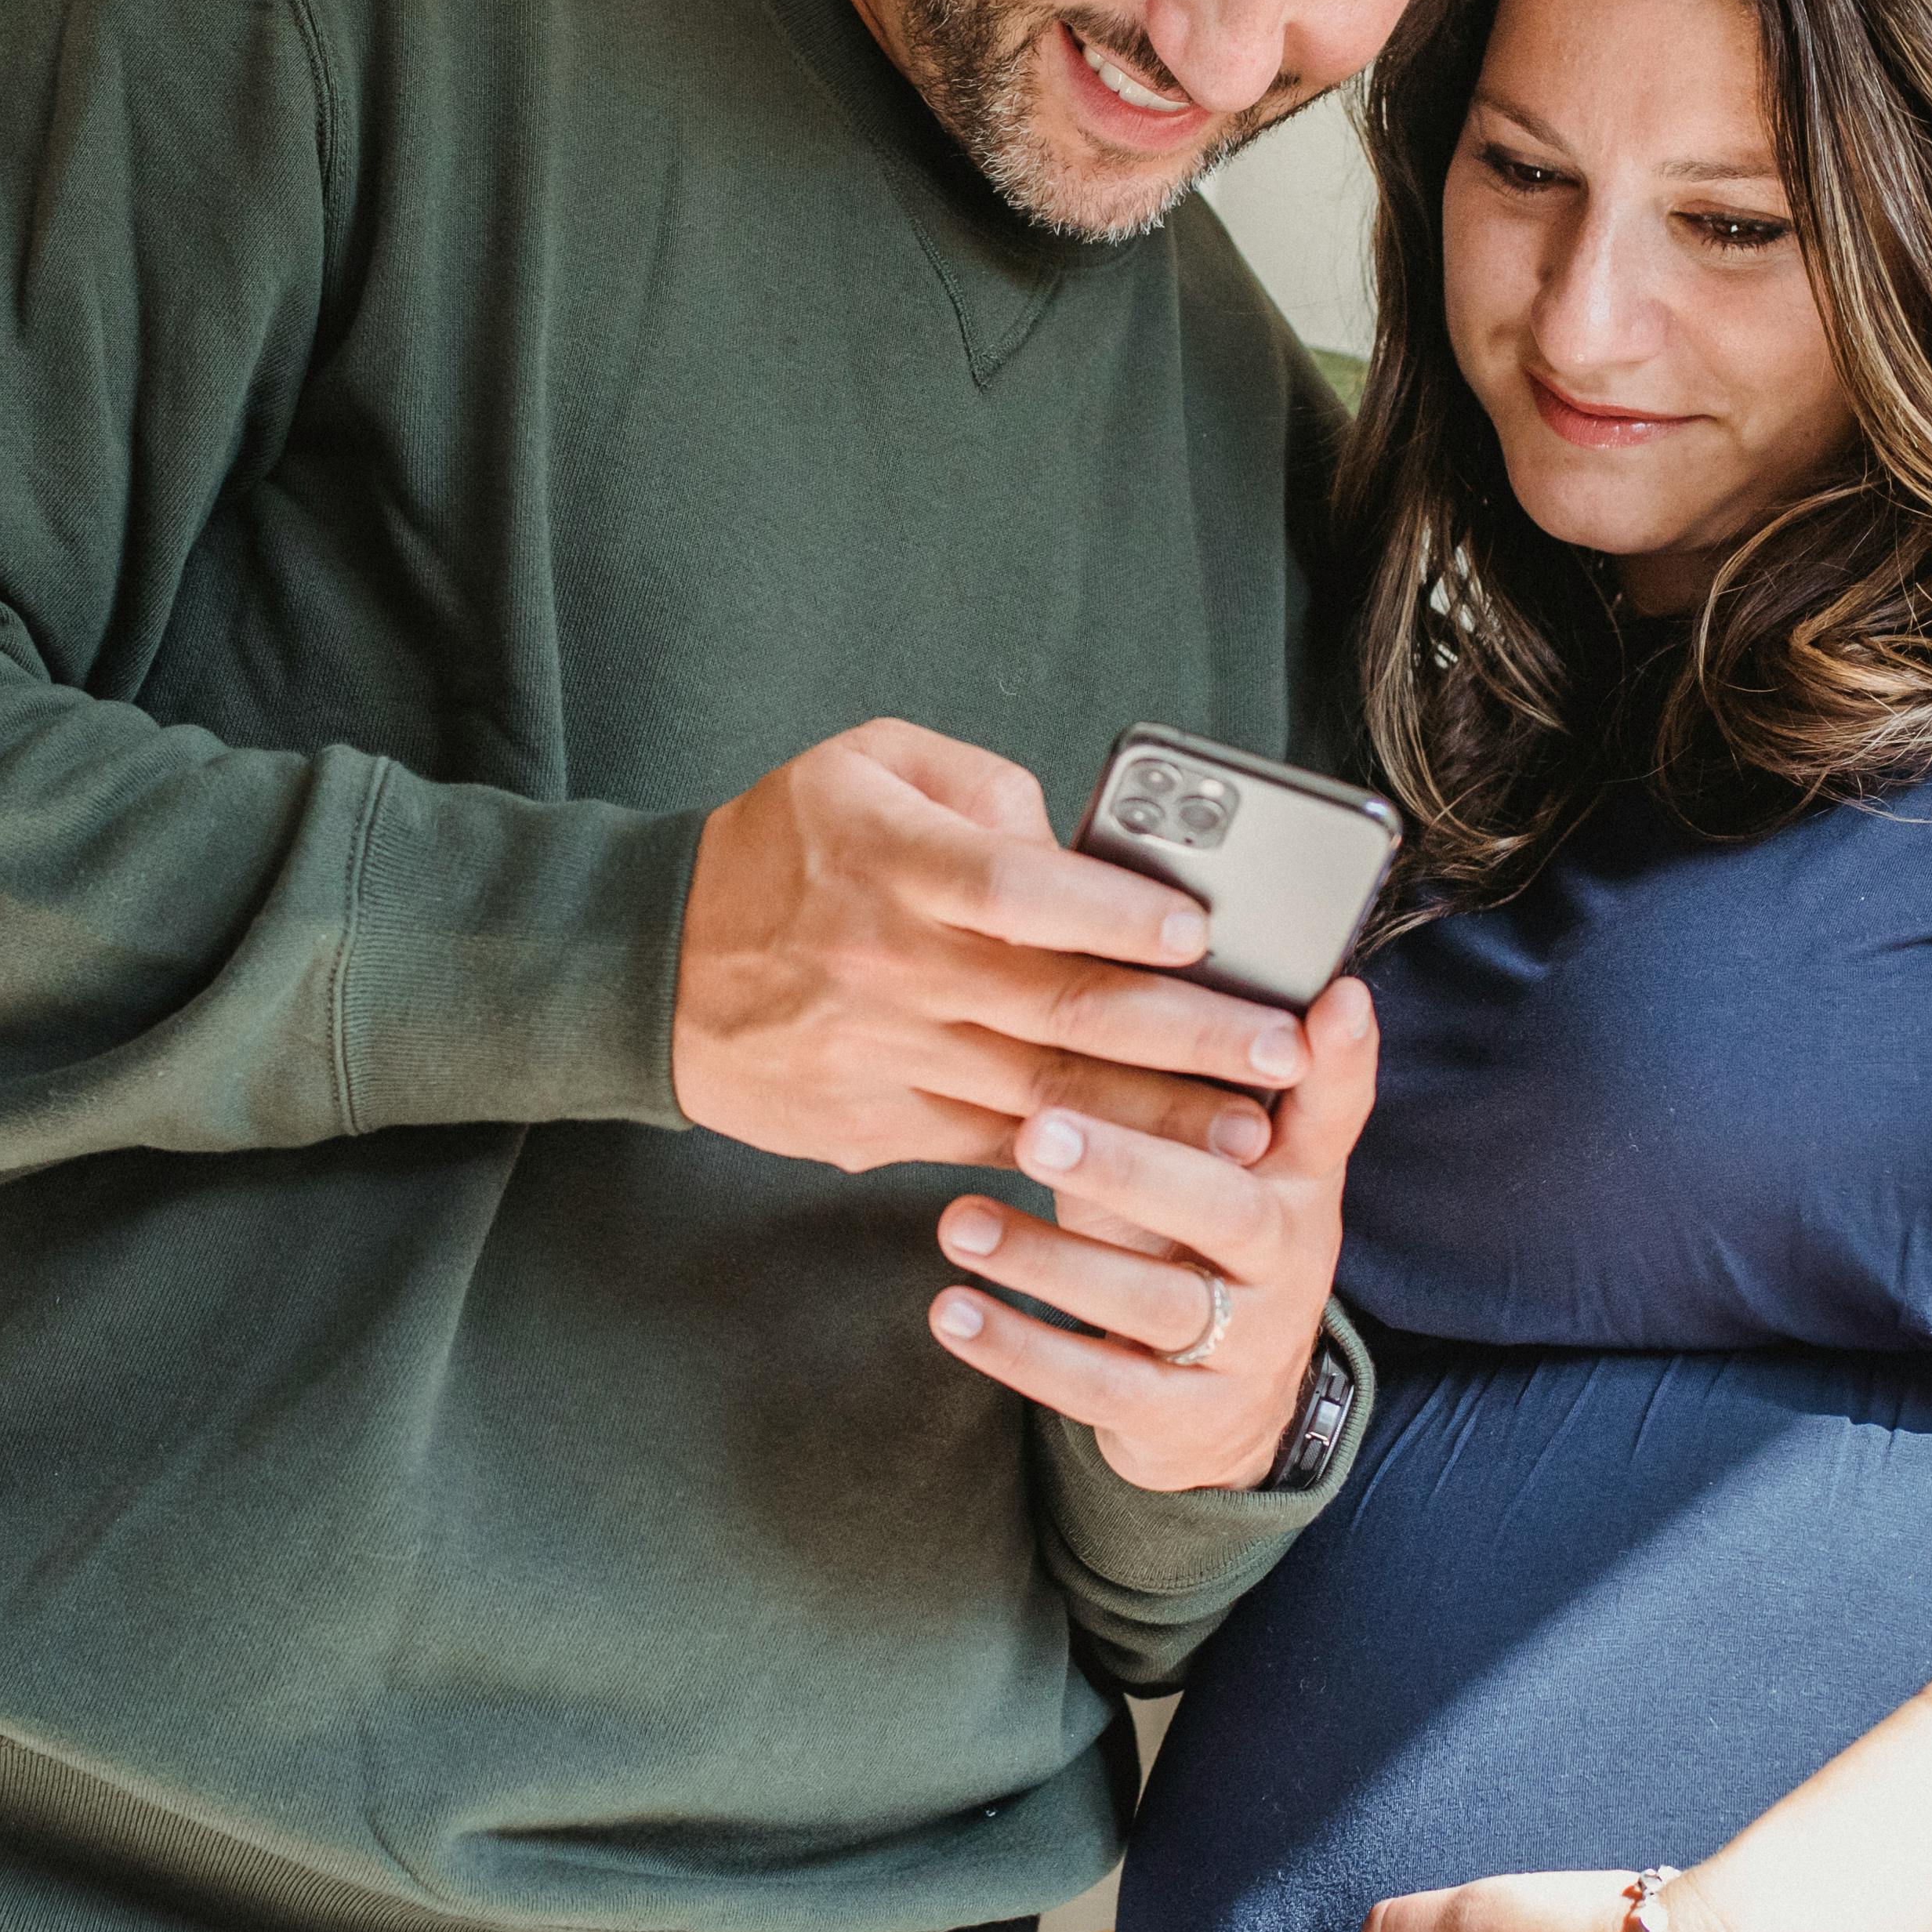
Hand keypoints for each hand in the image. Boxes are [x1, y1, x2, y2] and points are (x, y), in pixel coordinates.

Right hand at [673, 718, 1316, 1172]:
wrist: (648, 969)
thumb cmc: (777, 849)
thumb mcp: (862, 762)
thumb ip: (980, 785)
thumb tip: (1072, 841)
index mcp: (891, 861)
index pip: (1019, 890)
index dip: (1115, 913)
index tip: (1202, 935)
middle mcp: (891, 965)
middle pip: (1058, 1004)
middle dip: (1186, 1034)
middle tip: (1283, 1050)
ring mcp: (885, 1056)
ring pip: (1041, 1090)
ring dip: (1154, 1115)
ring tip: (1252, 1128)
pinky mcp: (876, 1125)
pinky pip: (992, 1141)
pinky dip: (1076, 1157)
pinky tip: (1154, 1169)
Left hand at [926, 975, 1373, 1489]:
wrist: (1216, 1416)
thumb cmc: (1185, 1240)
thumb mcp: (1199, 1158)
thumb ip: (1182, 1074)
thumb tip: (1108, 943)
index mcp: (1297, 1178)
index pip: (1331, 1109)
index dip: (1339, 1060)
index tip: (1332, 999)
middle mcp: (1287, 1257)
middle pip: (1225, 1206)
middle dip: (1132, 1165)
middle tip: (1040, 1129)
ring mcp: (1246, 1343)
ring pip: (1153, 1298)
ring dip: (1047, 1259)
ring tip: (958, 1222)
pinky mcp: (1189, 1418)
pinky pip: (1102, 1384)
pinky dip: (1022, 1348)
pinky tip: (953, 1312)